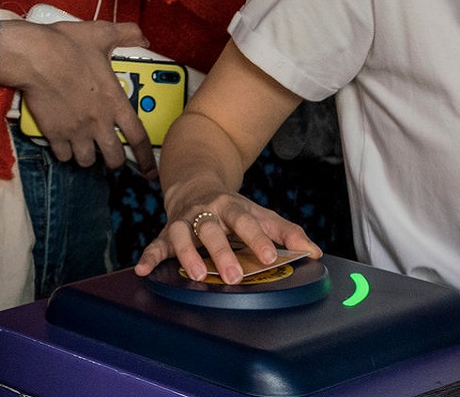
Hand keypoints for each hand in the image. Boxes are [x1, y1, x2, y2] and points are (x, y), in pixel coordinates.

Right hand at [0, 17, 157, 178]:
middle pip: (113, 157)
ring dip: (87, 157)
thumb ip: (127, 34)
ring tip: (84, 148)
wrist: (35, 56)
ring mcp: (76, 130)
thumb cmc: (67, 45)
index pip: (138, 137)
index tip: (150, 170)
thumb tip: (143, 37)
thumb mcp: (102, 33)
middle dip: (114, 161)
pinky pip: (63, 155)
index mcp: (114, 101)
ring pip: (87, 160)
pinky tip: (63, 143)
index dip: (146, 158)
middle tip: (110, 156)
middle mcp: (98, 121)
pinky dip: (64, 152)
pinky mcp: (54, 134)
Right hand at [134, 180, 319, 282]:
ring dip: (187, 254)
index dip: (257, 239)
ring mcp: (183, 221)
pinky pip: (155, 244)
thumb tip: (315, 252)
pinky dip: (148, 257)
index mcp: (232, 207)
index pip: (246, 221)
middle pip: (212, 229)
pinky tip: (145, 270)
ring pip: (182, 234)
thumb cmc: (233, 208)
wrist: (195, 182)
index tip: (269, 256)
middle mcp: (205, 212)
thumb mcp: (260, 214)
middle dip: (221, 252)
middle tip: (234, 275)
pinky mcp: (165, 233)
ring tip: (196, 274)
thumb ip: (287, 233)